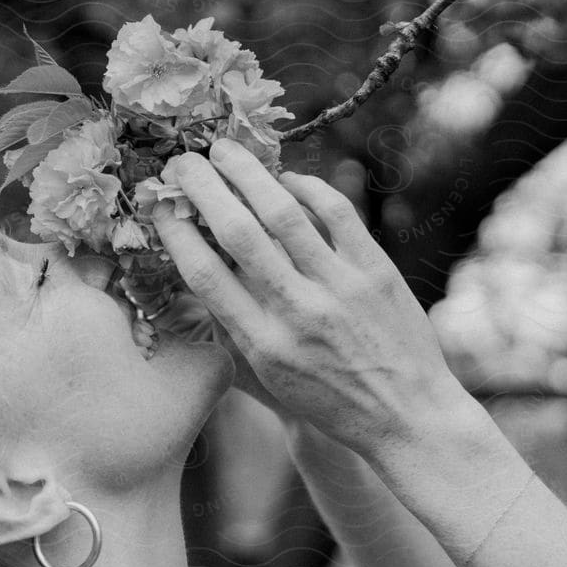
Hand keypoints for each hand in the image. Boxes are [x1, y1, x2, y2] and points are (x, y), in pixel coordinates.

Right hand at [150, 138, 467, 449]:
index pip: (205, 276)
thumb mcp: (271, 378)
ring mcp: (340, 288)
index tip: (160, 207)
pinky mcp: (376, 271)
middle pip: (238, 234)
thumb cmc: (331, 401)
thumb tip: (201, 273)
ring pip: (284, 213)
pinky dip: (307, 187)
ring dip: (248, 173)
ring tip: (223, 150)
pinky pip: (336, 213)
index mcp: (262, 344)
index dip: (175, 233)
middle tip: (181, 162)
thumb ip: (236, 328)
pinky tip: (287, 179)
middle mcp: (298, 313)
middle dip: (203, 188)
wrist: (407, 416)